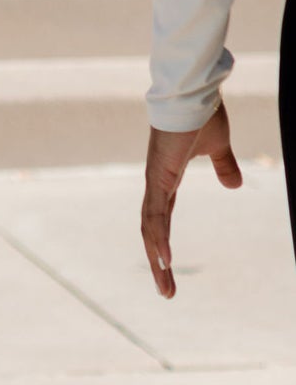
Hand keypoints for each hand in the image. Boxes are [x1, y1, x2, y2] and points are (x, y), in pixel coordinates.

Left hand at [140, 100, 242, 298]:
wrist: (194, 91)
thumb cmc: (203, 113)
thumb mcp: (218, 148)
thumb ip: (224, 166)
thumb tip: (234, 185)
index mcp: (167, 178)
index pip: (161, 218)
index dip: (162, 243)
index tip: (168, 267)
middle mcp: (157, 182)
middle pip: (152, 229)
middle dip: (158, 262)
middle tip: (167, 292)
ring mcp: (155, 179)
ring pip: (150, 227)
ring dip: (157, 257)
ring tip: (165, 286)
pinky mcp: (159, 174)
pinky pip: (156, 211)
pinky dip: (158, 235)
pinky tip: (162, 257)